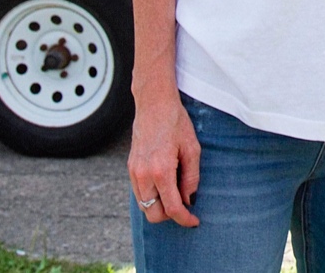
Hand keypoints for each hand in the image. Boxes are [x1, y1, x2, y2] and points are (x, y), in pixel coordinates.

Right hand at [127, 92, 200, 226]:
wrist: (154, 104)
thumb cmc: (176, 123)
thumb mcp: (192, 149)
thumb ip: (191, 178)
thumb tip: (188, 200)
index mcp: (161, 171)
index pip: (171, 208)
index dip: (184, 219)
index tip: (194, 221)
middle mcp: (143, 175)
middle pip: (153, 214)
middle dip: (170, 215)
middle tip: (185, 205)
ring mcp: (134, 172)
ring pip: (144, 206)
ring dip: (160, 207)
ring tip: (176, 192)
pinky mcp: (130, 168)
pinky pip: (139, 193)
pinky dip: (152, 196)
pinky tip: (165, 184)